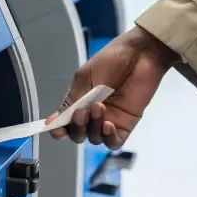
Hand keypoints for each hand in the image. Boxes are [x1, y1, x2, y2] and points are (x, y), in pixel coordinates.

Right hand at [48, 27, 179, 149]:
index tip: (57, 129)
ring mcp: (109, 120)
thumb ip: (73, 100)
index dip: (58, 129)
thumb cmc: (112, 59)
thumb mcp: (85, 76)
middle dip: (76, 127)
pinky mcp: (126, 124)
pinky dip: (108, 138)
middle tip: (82, 112)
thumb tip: (57, 120)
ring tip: (99, 107)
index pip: (64, 122)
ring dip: (93, 127)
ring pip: (94, 139)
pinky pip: (113, 142)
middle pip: (77, 134)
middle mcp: (92, 114)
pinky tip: (109, 125)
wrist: (140, 54)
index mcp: (79, 101)